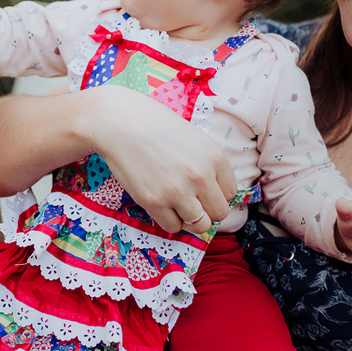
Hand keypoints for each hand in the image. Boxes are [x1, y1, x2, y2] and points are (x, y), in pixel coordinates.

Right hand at [88, 86, 237, 234]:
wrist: (121, 123)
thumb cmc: (156, 127)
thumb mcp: (195, 140)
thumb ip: (208, 165)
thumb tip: (213, 196)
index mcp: (215, 158)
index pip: (230, 193)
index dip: (216, 194)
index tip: (203, 190)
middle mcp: (201, 176)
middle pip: (219, 213)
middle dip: (207, 210)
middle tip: (192, 201)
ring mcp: (178, 191)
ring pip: (200, 225)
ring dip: (190, 218)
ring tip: (176, 204)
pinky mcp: (155, 202)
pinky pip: (173, 226)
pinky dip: (169, 219)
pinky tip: (161, 203)